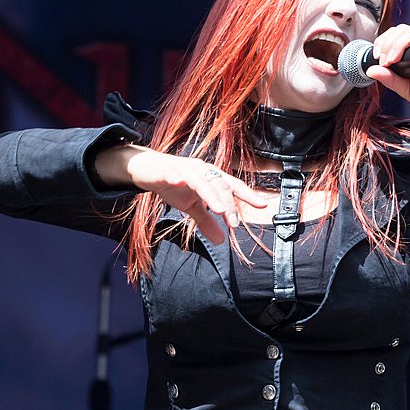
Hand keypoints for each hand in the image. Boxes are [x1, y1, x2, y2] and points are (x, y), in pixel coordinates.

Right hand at [95, 146, 265, 242]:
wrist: (147, 169)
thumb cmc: (173, 183)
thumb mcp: (191, 205)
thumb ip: (206, 220)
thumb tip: (221, 240)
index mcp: (210, 177)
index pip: (232, 186)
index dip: (248, 195)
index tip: (263, 205)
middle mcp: (201, 170)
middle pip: (219, 185)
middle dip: (228, 204)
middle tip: (234, 224)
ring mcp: (184, 168)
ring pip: (201, 180)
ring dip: (210, 194)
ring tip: (218, 209)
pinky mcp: (165, 169)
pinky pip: (172, 173)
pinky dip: (177, 177)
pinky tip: (180, 183)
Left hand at [365, 25, 409, 116]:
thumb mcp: (403, 88)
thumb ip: (388, 78)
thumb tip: (370, 70)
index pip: (394, 36)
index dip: (382, 42)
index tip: (377, 56)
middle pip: (401, 30)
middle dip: (388, 43)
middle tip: (384, 60)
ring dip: (399, 41)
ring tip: (393, 59)